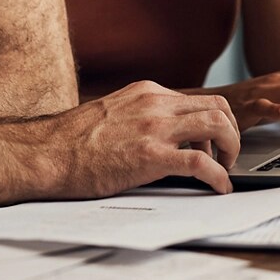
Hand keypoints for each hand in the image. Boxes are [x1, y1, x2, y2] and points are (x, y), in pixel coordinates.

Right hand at [47, 81, 240, 195]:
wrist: (47, 153)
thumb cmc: (72, 141)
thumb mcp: (113, 114)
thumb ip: (140, 116)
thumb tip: (160, 134)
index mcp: (147, 92)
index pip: (199, 99)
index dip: (214, 123)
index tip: (213, 143)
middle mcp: (155, 103)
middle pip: (218, 106)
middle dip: (232, 132)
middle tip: (227, 156)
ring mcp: (154, 128)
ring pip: (217, 125)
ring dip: (231, 149)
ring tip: (225, 170)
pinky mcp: (150, 156)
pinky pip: (201, 162)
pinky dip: (219, 176)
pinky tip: (219, 188)